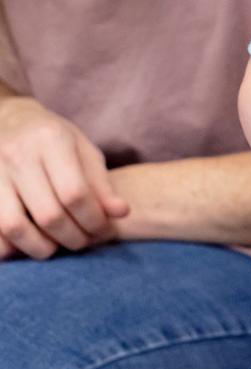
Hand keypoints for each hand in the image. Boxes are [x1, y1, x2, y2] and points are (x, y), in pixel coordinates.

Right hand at [0, 97, 128, 259]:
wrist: (10, 120)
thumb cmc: (54, 139)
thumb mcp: (83, 150)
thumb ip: (101, 183)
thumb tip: (121, 213)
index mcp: (51, 140)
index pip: (75, 193)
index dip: (94, 220)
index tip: (104, 232)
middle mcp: (19, 154)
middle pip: (48, 214)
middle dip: (72, 238)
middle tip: (84, 242)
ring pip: (14, 227)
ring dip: (40, 248)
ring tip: (56, 247)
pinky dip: (10, 247)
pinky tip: (28, 244)